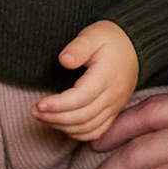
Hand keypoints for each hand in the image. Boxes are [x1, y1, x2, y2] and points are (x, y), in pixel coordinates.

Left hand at [33, 19, 138, 144]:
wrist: (133, 47)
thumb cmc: (109, 39)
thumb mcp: (93, 34)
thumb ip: (79, 46)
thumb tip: (64, 60)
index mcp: (107, 76)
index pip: (81, 98)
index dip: (58, 105)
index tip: (39, 105)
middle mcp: (113, 95)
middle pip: (83, 116)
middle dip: (55, 117)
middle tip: (34, 111)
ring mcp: (115, 106)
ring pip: (88, 128)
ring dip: (63, 126)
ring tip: (43, 117)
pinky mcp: (114, 112)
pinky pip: (97, 132)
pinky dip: (77, 133)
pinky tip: (61, 124)